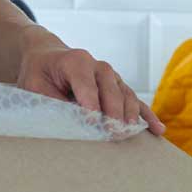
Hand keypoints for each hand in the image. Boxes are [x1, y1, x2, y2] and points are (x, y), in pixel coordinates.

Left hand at [17, 41, 163, 134]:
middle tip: (114, 134)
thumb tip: (72, 124)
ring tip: (131, 133)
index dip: (91, 107)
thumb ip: (52, 102)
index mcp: (75, 61)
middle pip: (111, 91)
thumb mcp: (34, 86)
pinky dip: (146, 115)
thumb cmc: (39, 73)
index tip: (94, 125)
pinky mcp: (118, 86)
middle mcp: (97, 66)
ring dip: (130, 115)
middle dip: (113, 113)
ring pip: (126, 95)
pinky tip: (157, 129)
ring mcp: (111, 76)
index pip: (87, 87)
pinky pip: (135, 101)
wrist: (46, 56)